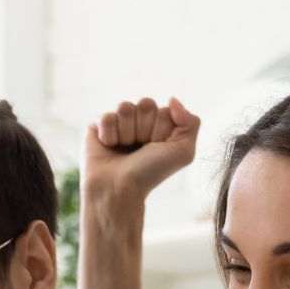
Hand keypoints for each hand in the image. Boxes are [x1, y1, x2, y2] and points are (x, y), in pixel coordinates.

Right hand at [82, 96, 200, 203]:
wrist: (119, 189)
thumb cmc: (150, 173)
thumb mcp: (183, 152)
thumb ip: (190, 122)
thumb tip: (172, 99)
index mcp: (161, 126)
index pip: (165, 109)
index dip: (162, 130)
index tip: (157, 148)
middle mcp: (141, 122)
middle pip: (146, 104)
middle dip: (144, 128)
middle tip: (140, 149)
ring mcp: (120, 123)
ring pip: (125, 107)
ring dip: (126, 132)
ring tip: (124, 149)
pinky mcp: (99, 126)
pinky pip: (107, 116)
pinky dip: (109, 135)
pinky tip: (110, 147)